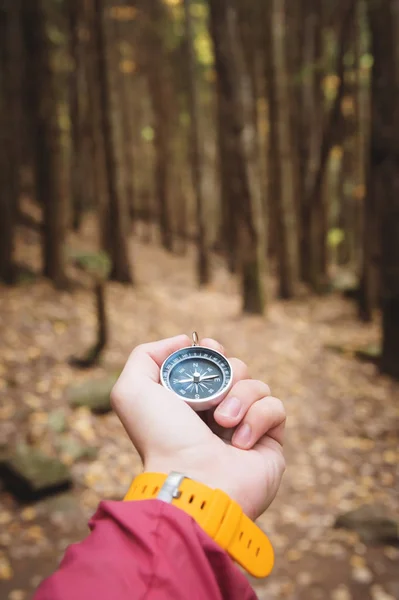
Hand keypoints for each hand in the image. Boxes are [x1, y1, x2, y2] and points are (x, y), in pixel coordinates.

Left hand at [111, 335, 285, 519]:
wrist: (194, 481)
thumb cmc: (162, 438)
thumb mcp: (133, 391)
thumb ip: (146, 356)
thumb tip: (185, 341)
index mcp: (188, 400)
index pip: (210, 361)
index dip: (211, 350)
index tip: (208, 349)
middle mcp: (216, 412)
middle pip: (235, 368)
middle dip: (226, 371)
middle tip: (216, 387)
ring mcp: (244, 426)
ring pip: (257, 384)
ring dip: (240, 397)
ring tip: (222, 423)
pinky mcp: (269, 440)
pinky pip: (275, 407)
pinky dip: (258, 417)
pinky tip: (240, 441)